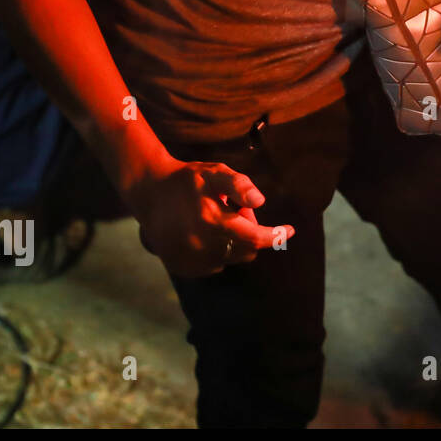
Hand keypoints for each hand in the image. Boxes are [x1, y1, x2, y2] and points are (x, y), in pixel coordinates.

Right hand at [125, 158, 293, 277]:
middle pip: (247, 250)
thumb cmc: (188, 179)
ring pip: (232, 258)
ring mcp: (189, 260)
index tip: (291, 230)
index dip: (275, 236)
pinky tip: (203, 232)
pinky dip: (218, 251)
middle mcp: (199, 246)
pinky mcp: (182, 267)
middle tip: (233, 208)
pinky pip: (215, 265)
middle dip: (249, 231)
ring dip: (233, 241)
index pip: (254, 238)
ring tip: (215, 218)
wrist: (149, 192)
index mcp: (210, 222)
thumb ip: (239, 185)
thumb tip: (260, 201)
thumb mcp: (215, 172)